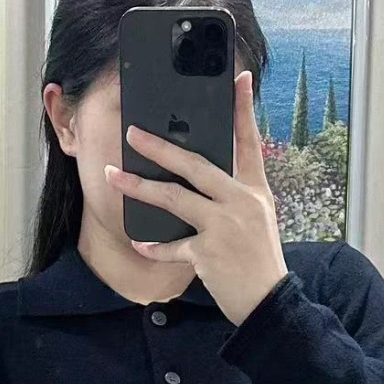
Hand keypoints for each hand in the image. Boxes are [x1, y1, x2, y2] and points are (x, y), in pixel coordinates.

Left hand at [102, 70, 287, 326]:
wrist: (269, 303)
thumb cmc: (260, 261)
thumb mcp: (257, 219)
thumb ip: (232, 196)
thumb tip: (197, 179)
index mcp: (255, 190)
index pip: (249, 142)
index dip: (244, 110)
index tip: (240, 79)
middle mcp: (241, 202)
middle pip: (195, 166)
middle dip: (160, 147)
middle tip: (133, 133)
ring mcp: (224, 227)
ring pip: (175, 199)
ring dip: (140, 187)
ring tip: (113, 176)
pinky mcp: (208, 253)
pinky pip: (172, 247)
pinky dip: (154, 248)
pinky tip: (138, 243)